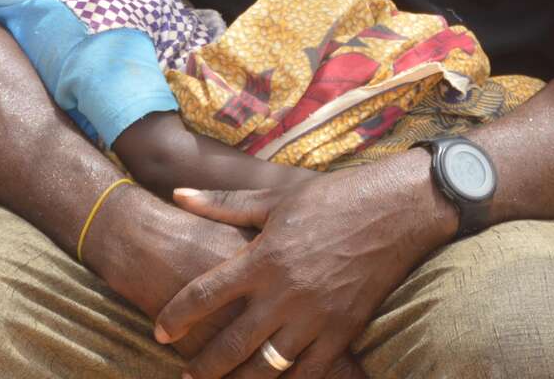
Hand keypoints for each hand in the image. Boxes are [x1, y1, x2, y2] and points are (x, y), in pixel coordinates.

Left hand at [153, 153, 457, 378]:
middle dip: (202, 367)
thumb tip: (178, 193)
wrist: (393, 211)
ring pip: (267, 368)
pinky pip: (308, 374)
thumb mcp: (275, 197)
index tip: (160, 331)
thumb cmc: (331, 198)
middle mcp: (284, 293)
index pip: (206, 295)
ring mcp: (315, 317)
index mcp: (263, 257)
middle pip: (231, 344)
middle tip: (184, 377)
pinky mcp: (342, 332)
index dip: (177, 316)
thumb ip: (224, 203)